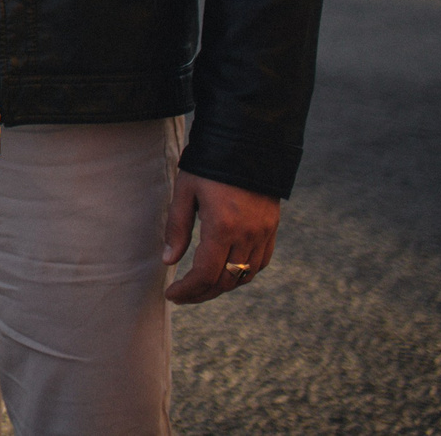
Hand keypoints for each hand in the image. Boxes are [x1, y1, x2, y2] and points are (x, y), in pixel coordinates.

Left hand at [162, 171, 280, 303]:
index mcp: (222, 226)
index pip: (206, 274)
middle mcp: (247, 235)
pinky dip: (242, 273)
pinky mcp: (272, 229)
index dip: (188, 290)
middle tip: (182, 295)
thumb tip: (168, 261)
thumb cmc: (208, 166)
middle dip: (202, 293)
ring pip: (245, 275)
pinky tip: (225, 271)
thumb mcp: (184, 191)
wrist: (247, 145)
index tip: (171, 295)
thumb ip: (177, 228)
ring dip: (222, 286)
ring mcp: (263, 234)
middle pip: (226, 281)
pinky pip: (260, 263)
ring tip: (199, 286)